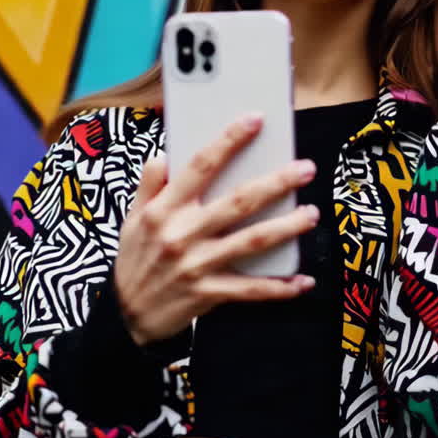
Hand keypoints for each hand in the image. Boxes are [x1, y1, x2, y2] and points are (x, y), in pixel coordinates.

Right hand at [114, 115, 317, 344]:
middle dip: (276, 183)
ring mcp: (197, 265)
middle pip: (237, 201)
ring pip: (251, 241)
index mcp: (164, 209)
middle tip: (305, 169)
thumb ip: (149, 184)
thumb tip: (164, 154)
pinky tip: (303, 281)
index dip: (228, 141)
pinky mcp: (209, 293)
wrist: (126, 316)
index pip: (199, 166)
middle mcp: (182, 234)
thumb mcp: (132, 218)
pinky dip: (279, 287)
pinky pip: (250, 289)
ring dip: (287, 228)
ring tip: (312, 214)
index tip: (255, 120)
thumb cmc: (134, 261)